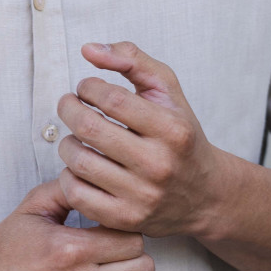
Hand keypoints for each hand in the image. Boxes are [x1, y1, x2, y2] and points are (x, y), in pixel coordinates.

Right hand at [0, 178, 155, 270]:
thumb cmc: (3, 252)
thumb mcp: (31, 209)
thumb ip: (68, 189)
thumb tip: (97, 178)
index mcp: (68, 249)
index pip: (132, 239)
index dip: (127, 233)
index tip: (115, 236)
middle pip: (142, 269)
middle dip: (135, 258)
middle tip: (119, 257)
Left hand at [57, 41, 228, 239]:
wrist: (204, 193)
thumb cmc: (180, 134)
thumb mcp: (167, 89)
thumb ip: (132, 59)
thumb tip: (89, 50)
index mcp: (172, 129)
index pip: (111, 98)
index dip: (87, 87)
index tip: (86, 88)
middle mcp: (159, 164)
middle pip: (89, 128)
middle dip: (68, 108)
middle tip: (69, 105)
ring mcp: (142, 196)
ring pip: (78, 161)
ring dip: (66, 142)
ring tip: (75, 136)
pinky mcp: (126, 220)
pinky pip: (76, 194)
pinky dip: (68, 176)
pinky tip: (80, 165)